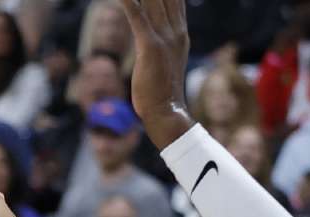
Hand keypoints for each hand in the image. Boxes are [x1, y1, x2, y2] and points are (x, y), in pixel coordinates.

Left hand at [117, 0, 192, 148]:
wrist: (166, 112)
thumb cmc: (160, 91)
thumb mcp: (164, 61)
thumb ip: (162, 44)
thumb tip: (154, 38)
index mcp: (179, 33)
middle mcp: (175, 31)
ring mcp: (164, 38)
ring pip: (154, 0)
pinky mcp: (149, 47)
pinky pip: (137, 16)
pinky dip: (130, 1)